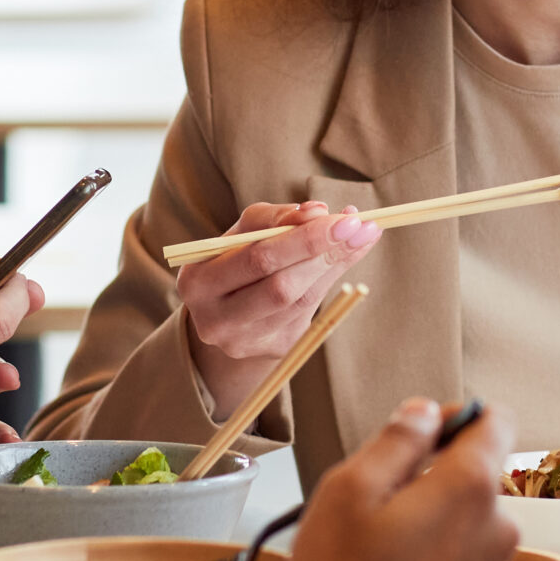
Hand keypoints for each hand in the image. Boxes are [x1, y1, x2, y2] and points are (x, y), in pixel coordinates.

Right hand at [179, 202, 380, 420]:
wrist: (227, 310)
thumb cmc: (236, 258)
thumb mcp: (243, 232)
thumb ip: (275, 218)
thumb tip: (319, 211)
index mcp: (197, 282)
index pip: (257, 257)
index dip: (303, 237)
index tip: (341, 216)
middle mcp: (216, 320)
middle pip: (280, 287)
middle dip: (323, 252)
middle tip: (358, 225)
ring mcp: (245, 341)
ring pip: (299, 301)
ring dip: (335, 264)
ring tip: (361, 236)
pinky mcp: (273, 349)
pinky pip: (309, 312)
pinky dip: (332, 279)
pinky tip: (347, 255)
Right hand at [287, 397, 518, 560]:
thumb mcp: (350, 489)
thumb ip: (397, 440)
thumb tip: (426, 413)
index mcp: (471, 488)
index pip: (496, 421)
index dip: (458, 416)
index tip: (422, 434)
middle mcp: (498, 527)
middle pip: (474, 476)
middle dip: (432, 479)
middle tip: (377, 508)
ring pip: (467, 522)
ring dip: (433, 524)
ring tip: (379, 555)